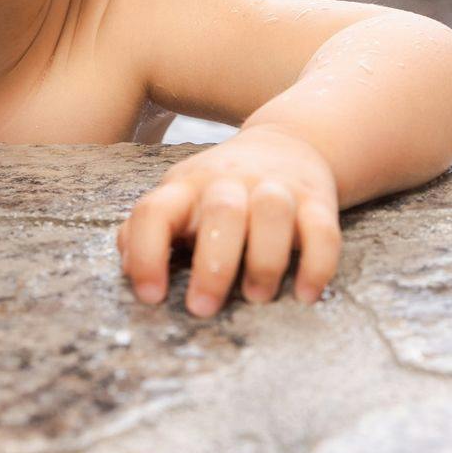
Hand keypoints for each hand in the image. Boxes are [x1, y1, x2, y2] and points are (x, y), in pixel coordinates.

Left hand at [116, 125, 341, 315]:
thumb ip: (148, 230)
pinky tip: (305, 294)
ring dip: (264, 260)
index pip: (156, 210)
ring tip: (256, 297)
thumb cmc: (219, 190)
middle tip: (203, 308)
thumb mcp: (179, 198)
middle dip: (213, 265)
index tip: (151, 297)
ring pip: (273, 211)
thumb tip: (128, 268)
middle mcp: (230, 182)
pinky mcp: (316, 200)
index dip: (147, 253)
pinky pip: (323, 230)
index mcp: (186, 186)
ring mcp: (276, 187)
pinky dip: (317, 265)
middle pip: (221, 211)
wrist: (288, 143)